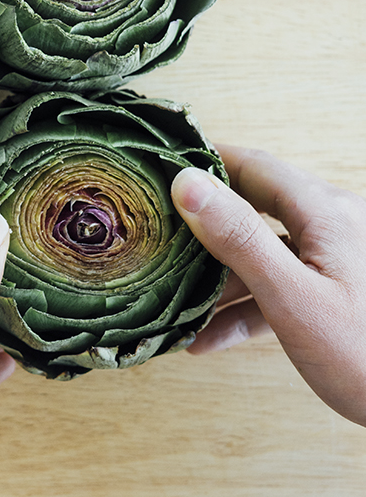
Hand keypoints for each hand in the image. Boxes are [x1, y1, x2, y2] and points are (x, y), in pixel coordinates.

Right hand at [171, 145, 365, 425]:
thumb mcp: (294, 299)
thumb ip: (239, 239)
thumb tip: (185, 183)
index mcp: (325, 212)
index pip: (253, 166)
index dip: (206, 160)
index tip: (161, 163)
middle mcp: (333, 225)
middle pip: (255, 205)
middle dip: (204, 217)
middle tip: (159, 224)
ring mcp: (337, 260)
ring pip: (265, 251)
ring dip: (220, 274)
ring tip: (176, 295)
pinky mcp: (338, 294)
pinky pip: (282, 287)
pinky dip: (246, 305)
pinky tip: (208, 336)